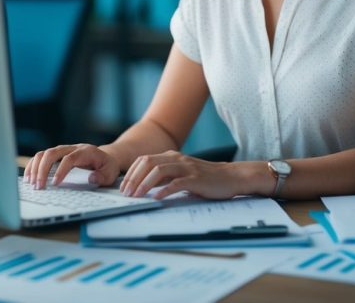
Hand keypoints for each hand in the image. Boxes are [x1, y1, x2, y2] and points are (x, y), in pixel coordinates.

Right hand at [24, 144, 120, 189]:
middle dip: (43, 170)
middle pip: (52, 153)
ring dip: (35, 168)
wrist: (106, 157)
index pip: (70, 158)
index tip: (55, 184)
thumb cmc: (107, 167)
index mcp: (86, 151)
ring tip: (32, 183)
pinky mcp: (57, 154)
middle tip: (39, 186)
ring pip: (44, 153)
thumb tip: (91, 178)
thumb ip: (102, 176)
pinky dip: (33, 166)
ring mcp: (63, 150)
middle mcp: (72, 148)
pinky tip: (29, 177)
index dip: (61, 170)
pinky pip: (41, 156)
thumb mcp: (111, 173)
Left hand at [119, 150, 248, 199]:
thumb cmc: (205, 179)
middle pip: (147, 163)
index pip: (143, 160)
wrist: (231, 177)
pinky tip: (157, 198)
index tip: (123, 187)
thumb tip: (143, 187)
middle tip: (126, 194)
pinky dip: (164, 190)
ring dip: (144, 184)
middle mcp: (177, 159)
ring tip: (137, 196)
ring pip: (159, 171)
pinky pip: (176, 183)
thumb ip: (165, 177)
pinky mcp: (196, 178)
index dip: (130, 173)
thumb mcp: (182, 174)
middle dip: (133, 178)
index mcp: (171, 156)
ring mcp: (186, 167)